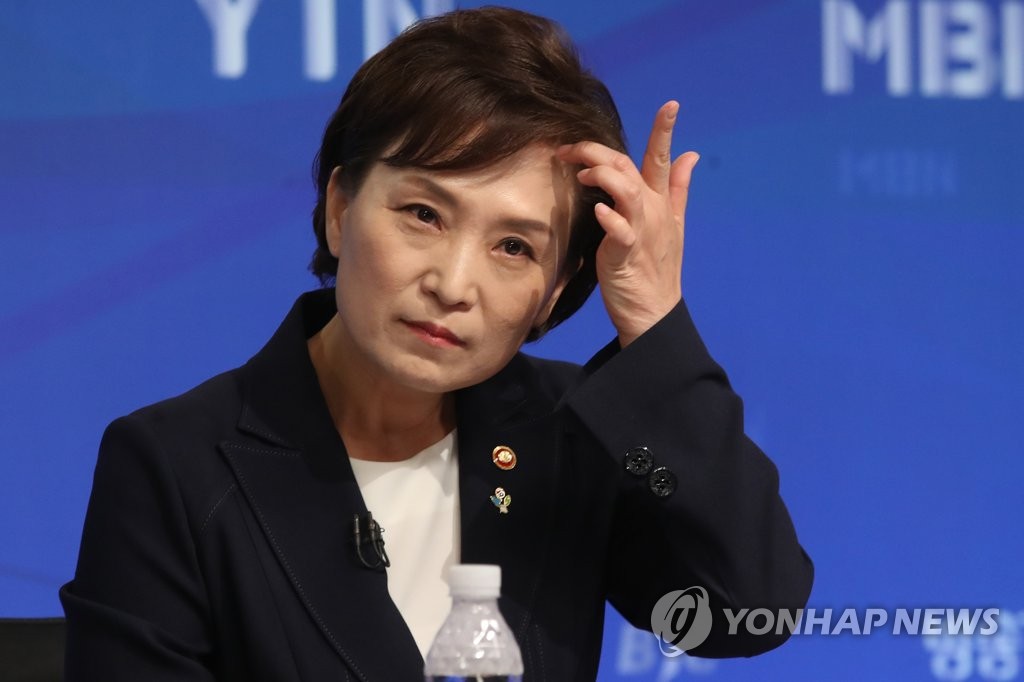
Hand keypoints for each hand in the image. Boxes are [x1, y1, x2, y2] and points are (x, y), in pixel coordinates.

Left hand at [557, 101, 698, 347]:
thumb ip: (678, 187)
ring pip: (626, 190)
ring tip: (582, 175)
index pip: (662, 159)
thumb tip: (690, 155)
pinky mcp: (625, 253)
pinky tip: (600, 211)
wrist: (653, 311)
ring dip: (602, 175)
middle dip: (598, 151)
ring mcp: (641, 231)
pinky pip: (620, 231)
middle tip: (570, 148)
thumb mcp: (673, 223)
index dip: (665, 131)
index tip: (671, 105)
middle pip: (628, 167)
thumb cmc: (656, 267)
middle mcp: (653, 211)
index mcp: (660, 202)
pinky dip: (610, 218)